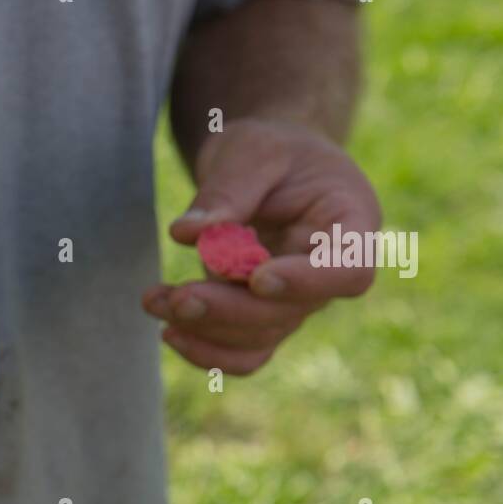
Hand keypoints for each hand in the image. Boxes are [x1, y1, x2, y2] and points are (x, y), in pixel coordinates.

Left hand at [145, 118, 381, 374]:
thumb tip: (188, 234)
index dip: (307, 282)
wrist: (263, 169)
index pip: (349, 268)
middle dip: (229, 310)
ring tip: (153, 299)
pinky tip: (168, 333)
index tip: (258, 277)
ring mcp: (298, 302)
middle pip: (291, 312)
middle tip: (178, 298)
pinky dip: (206, 352)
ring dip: (204, 328)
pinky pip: (244, 354)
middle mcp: (330, 273)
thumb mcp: (252, 149)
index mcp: (349, 222)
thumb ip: (228, 190)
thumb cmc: (269, 151)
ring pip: (259, 337)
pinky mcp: (264, 320)